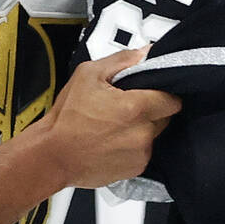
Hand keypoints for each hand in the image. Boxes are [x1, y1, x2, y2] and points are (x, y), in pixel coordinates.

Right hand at [40, 46, 180, 187]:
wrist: (52, 156)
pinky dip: (133, 145)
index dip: (164, 93)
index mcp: (134, 108)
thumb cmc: (66, 119)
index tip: (154, 92)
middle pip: (164, 117)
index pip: (172, 99)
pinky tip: (112, 140)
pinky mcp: (134, 169)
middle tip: (126, 106)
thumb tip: (144, 53)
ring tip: (115, 125)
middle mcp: (141, 134)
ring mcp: (140, 154)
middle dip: (151, 109)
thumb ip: (121, 61)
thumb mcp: (88, 75)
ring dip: (141, 128)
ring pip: (153, 134)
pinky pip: (143, 152)